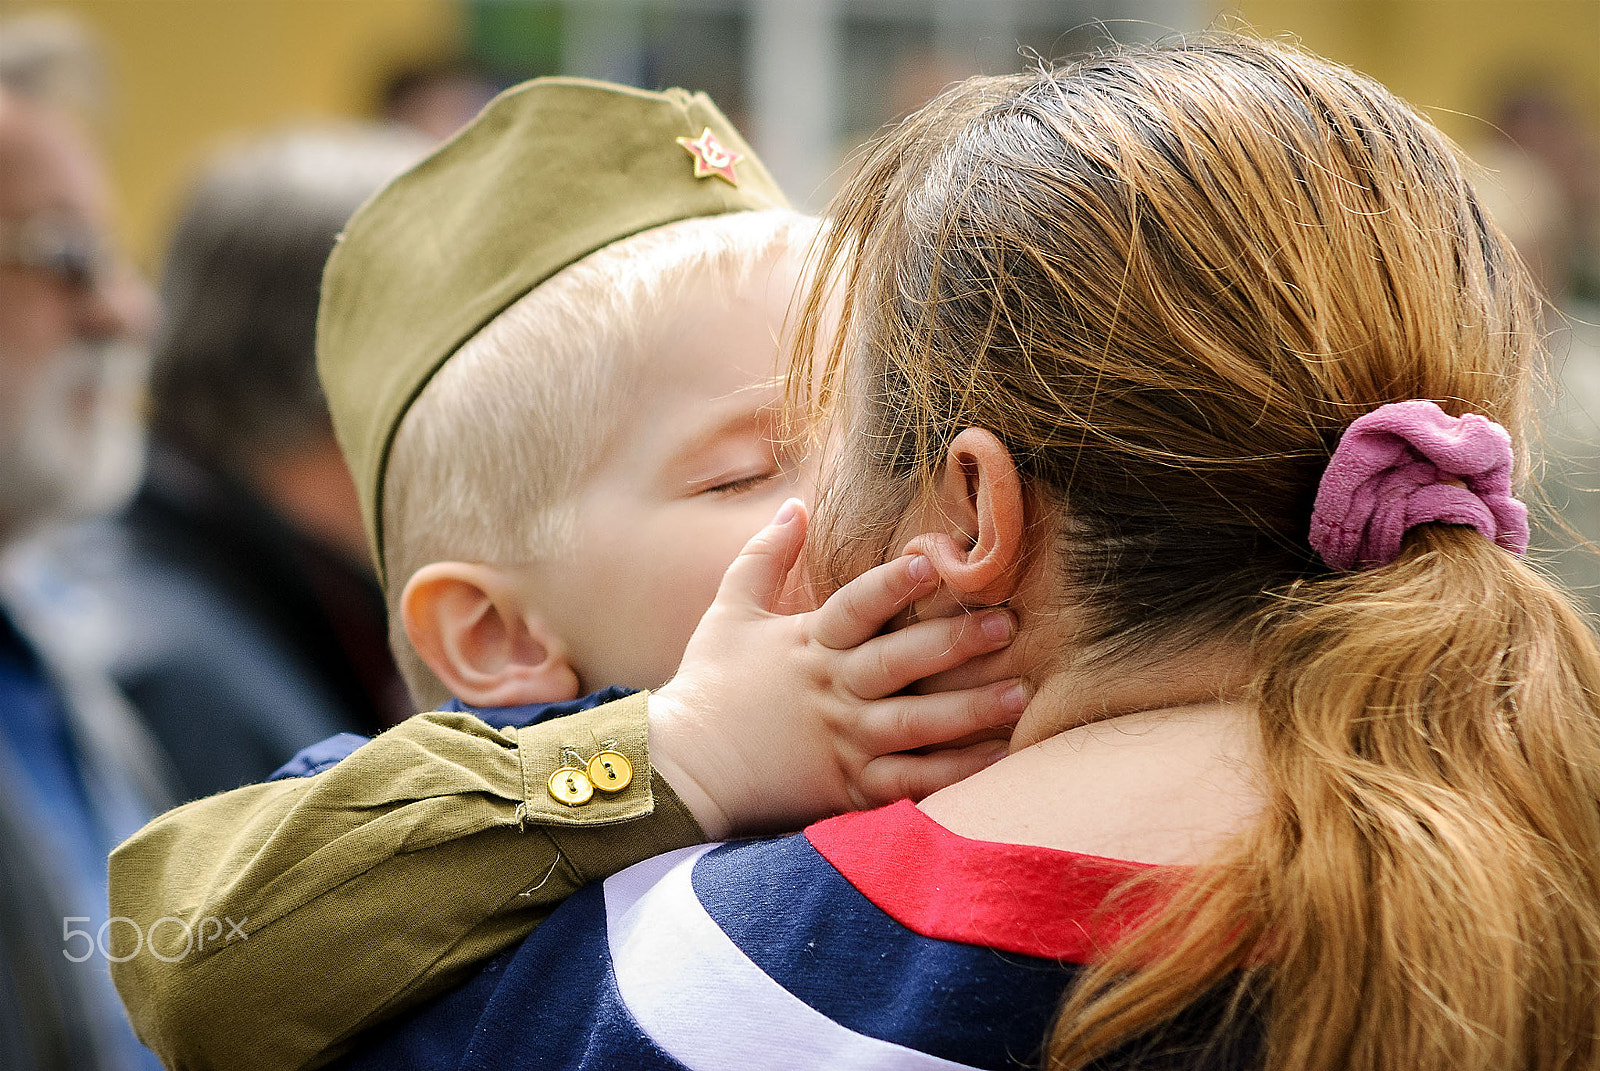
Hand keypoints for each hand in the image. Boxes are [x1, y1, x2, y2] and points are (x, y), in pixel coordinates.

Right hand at [648, 499, 1028, 838]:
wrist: (682, 770)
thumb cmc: (708, 686)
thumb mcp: (728, 611)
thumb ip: (765, 557)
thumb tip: (795, 505)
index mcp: (807, 644)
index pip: (855, 606)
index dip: (893, 583)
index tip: (932, 560)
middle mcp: (831, 692)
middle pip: (899, 663)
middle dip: (955, 643)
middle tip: (1006, 625)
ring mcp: (842, 742)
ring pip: (916, 725)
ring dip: (971, 709)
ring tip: (1020, 693)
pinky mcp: (848, 787)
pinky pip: (910, 781)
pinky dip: (955, 772)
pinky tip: (997, 755)